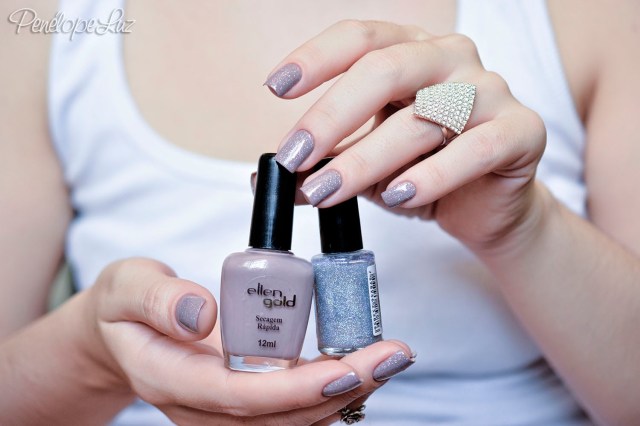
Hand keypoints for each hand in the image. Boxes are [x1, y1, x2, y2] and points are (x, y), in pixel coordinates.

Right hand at [84, 258, 413, 424]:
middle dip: (341, 391)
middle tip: (392, 357)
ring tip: (389, 360)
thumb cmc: (125, 306)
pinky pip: (290, 411)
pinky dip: (331, 394)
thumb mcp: (128, 286)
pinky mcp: (240, 404)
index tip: (346, 369)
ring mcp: (221, 413)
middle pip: (278, 417)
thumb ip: (158, 299)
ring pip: (291, 422)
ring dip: (346, 394)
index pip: (239, 397)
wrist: (119, 334)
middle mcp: (201, 408)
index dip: (294, 390)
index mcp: (170, 379)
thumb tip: (202, 314)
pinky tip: (364, 368)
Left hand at [268, 20, 545, 252]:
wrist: (487, 207)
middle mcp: (451, 59)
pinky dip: (432, 175)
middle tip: (295, 156)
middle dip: (331, 115)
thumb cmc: (424, 173)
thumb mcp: (367, 167)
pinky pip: (475, 149)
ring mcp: (490, 91)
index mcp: (411, 52)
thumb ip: (326, 166)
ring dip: (367, 158)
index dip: (315, 58)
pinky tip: (398, 196)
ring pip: (423, 116)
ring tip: (328, 192)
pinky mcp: (522, 131)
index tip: (276, 88)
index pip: (361, 38)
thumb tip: (269, 181)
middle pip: (386, 69)